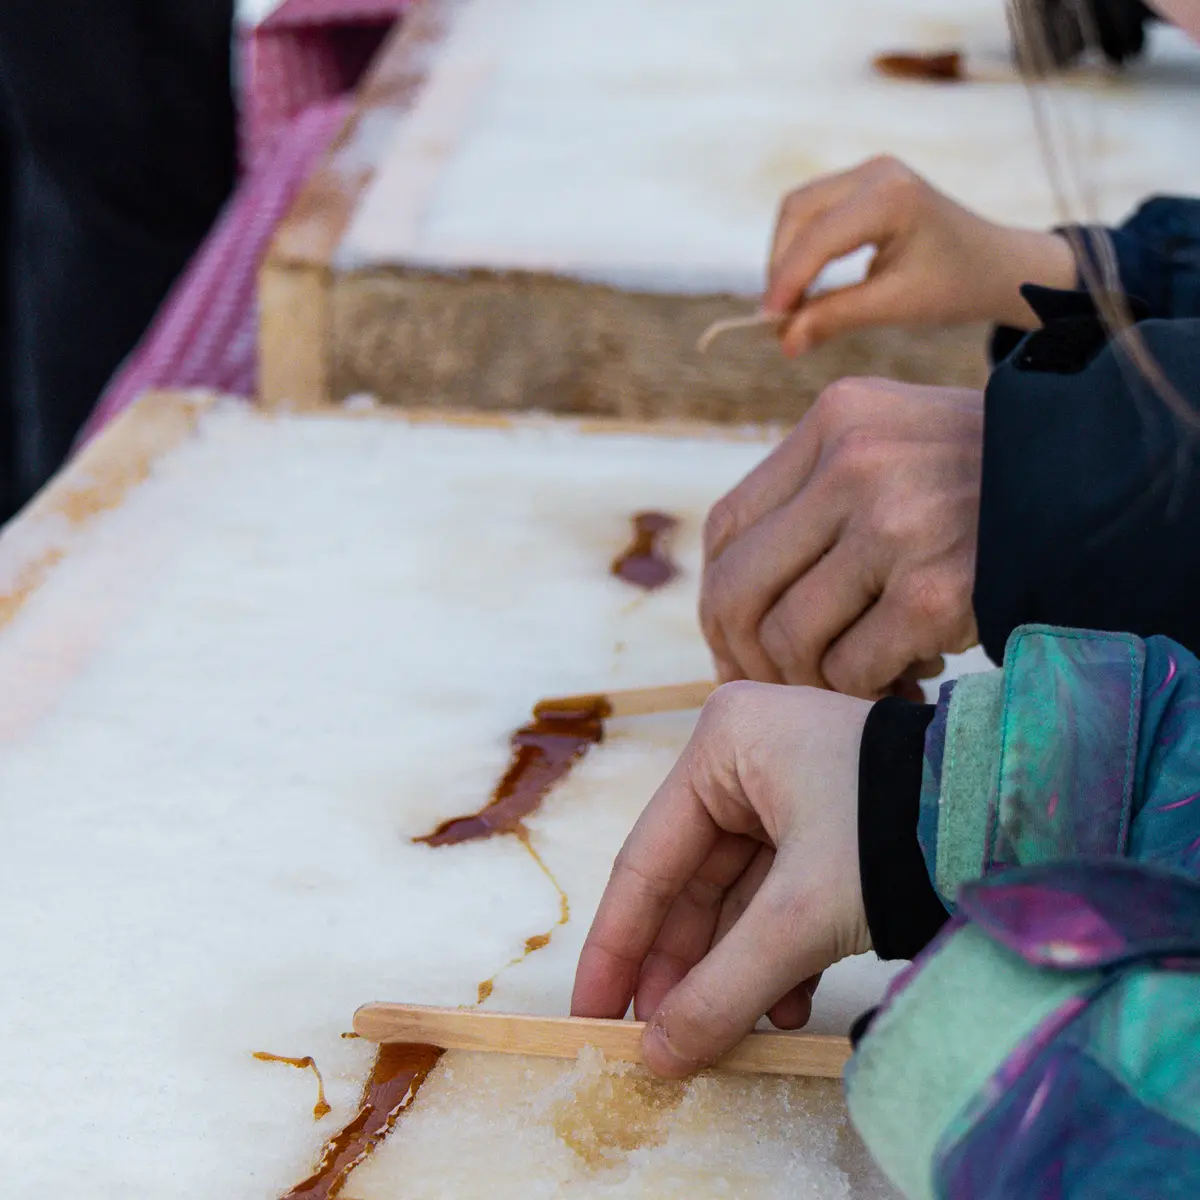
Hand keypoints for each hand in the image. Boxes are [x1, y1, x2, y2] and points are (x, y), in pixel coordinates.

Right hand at [571, 682, 871, 1078]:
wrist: (1018, 814)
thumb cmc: (895, 829)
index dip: (617, 945)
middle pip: (689, 882)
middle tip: (657, 1039)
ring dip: (731, 968)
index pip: (647, 858)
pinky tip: (784, 1006)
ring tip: (726, 1034)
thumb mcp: (801, 914)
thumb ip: (722, 987)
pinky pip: (776, 895)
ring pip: (734, 896)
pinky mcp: (824, 821)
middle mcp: (744, 756)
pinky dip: (775, 953)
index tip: (592, 1010)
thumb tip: (657, 1056)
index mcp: (721, 744)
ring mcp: (786, 787)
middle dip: (681, 967)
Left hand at [700, 377, 981, 698]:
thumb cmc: (986, 479)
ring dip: (812, 680)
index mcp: (836, 420)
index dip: (717, 599)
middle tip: (775, 685)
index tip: (735, 642)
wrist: (1104, 486)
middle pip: (739, 588)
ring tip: (856, 678)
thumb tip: (732, 592)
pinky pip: (852, 668)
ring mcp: (897, 523)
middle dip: (743, 655)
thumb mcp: (896, 442)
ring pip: (789, 638)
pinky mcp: (939, 588)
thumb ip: (816, 492)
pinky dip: (866, 689)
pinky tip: (906, 676)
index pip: (727, 526)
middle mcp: (856, 462)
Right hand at [764, 155, 1076, 354]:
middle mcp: (875, 171)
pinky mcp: (863, 184)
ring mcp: (868, 172)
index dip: (786, 281)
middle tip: (776, 319)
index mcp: (891, 196)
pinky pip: (813, 213)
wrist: (996, 264)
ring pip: (798, 210)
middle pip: (798, 213)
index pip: (818, 238)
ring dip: (785, 258)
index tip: (768, 323)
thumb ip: (835, 318)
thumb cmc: (956, 286)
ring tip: (788, 306)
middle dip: (780, 266)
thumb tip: (783, 343)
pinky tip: (804, 286)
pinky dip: (800, 249)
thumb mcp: (896, 306)